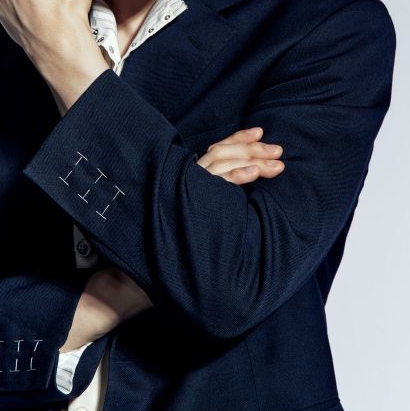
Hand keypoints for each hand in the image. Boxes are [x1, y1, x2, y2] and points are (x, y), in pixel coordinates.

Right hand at [60, 128, 284, 350]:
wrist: (131, 277)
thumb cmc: (163, 252)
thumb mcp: (190, 220)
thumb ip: (206, 204)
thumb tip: (236, 195)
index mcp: (185, 180)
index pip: (215, 151)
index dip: (237, 140)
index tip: (259, 132)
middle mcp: (182, 180)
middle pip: (222, 154)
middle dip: (253, 149)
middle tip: (278, 150)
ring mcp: (183, 191)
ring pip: (221, 164)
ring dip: (251, 160)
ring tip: (275, 162)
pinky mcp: (184, 205)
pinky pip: (214, 187)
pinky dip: (235, 177)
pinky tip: (254, 175)